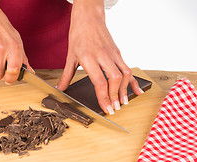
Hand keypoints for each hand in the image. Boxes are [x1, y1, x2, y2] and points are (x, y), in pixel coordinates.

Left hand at [57, 0, 142, 114]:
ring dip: (125, 90)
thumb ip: (66, 75)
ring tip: (123, 102)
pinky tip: (136, 90)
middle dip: (115, 96)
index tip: (106, 108)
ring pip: (124, 73)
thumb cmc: (78, 35)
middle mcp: (103, 56)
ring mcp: (113, 54)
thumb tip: (59, 89)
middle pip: (114, 79)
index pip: (100, 81)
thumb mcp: (70, 56)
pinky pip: (128, 68)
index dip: (104, 97)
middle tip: (114, 108)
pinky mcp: (118, 53)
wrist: (89, 17)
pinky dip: (133, 80)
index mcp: (89, 58)